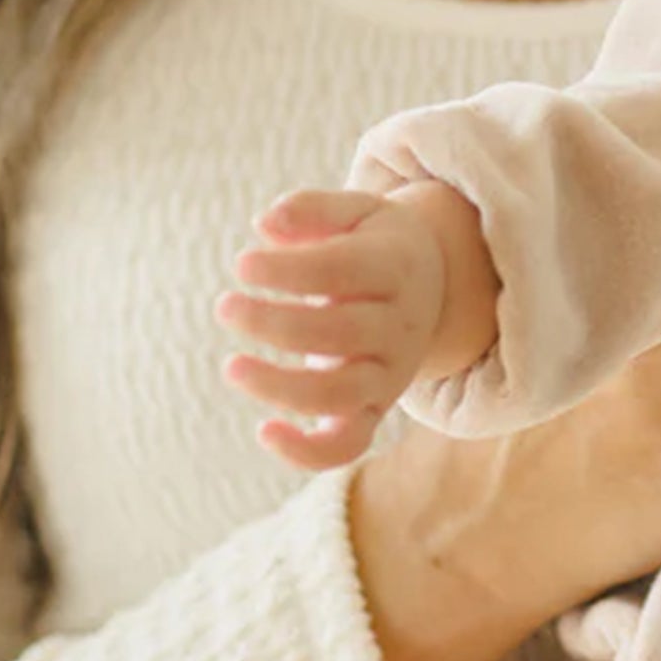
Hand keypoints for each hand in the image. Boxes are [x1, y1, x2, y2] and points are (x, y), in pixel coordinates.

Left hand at [218, 180, 483, 469]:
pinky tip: (264, 430)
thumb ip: (312, 209)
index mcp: (398, 267)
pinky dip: (306, 451)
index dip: (288, 271)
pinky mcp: (374, 409)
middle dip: (274, 322)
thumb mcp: (357, 211)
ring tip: (231, 366)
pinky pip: (348, 445)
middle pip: (341, 333)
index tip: (241, 264)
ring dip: (280, 387)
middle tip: (225, 305)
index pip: (343, 271)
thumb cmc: (376, 244)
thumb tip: (264, 225)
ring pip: (340, 395)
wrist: (435, 287)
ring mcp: (390, 372)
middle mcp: (400, 324)